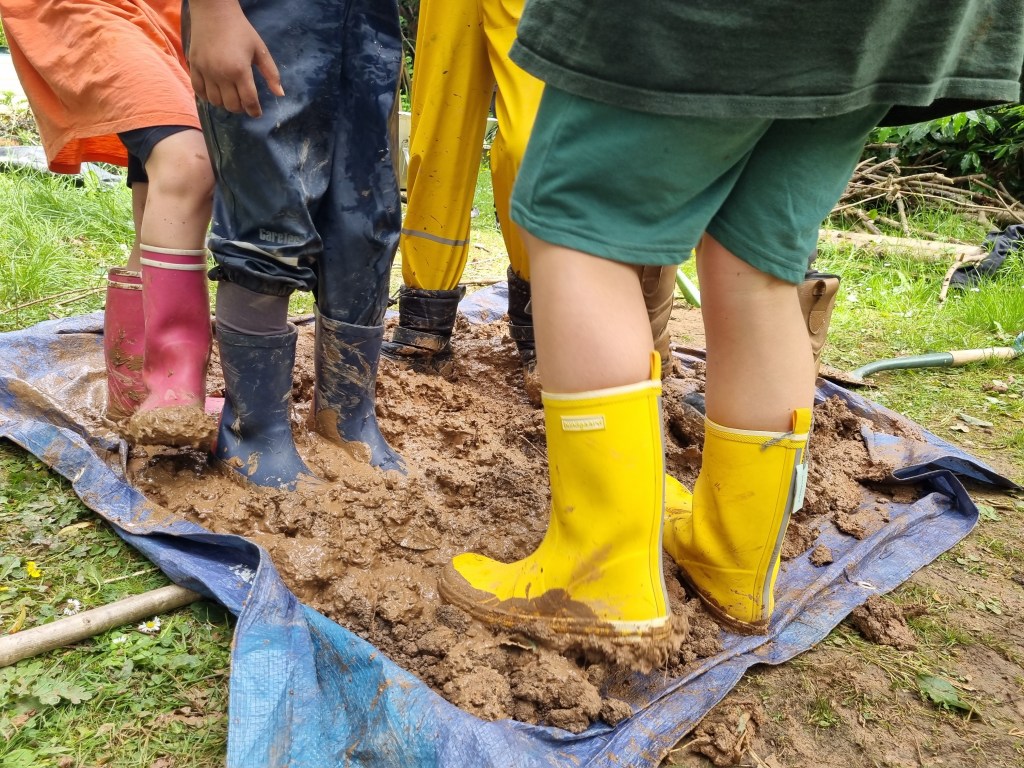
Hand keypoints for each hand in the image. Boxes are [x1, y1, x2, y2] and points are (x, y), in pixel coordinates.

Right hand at [187, 0, 283, 116]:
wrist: (214, 12)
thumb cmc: (241, 30)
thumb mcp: (260, 50)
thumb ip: (271, 74)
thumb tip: (280, 94)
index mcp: (240, 70)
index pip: (249, 101)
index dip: (255, 111)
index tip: (257, 112)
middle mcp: (221, 74)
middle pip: (232, 105)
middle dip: (241, 108)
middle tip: (244, 103)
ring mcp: (205, 71)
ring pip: (215, 101)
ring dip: (225, 104)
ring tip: (231, 97)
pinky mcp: (194, 66)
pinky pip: (199, 91)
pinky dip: (207, 97)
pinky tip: (215, 93)